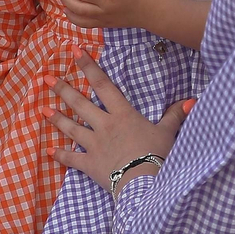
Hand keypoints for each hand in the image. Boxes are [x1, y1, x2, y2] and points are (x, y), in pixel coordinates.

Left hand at [45, 53, 188, 191]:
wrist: (144, 183)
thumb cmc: (157, 155)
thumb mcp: (168, 133)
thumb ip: (175, 115)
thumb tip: (192, 100)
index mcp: (122, 114)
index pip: (102, 84)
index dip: (88, 66)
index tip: (73, 51)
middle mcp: (104, 125)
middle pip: (80, 103)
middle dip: (62, 89)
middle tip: (46, 78)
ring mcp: (94, 145)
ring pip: (71, 128)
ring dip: (56, 118)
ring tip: (42, 109)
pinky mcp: (89, 165)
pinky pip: (71, 159)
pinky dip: (60, 155)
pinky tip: (50, 151)